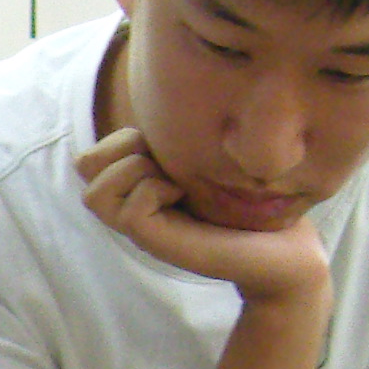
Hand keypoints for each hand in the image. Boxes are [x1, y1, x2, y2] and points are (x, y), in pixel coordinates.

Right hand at [77, 127, 331, 306]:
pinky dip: (155, 192)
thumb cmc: (252, 201)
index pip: (90, 157)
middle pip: (84, 167)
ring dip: (134, 173)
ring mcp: (141, 230)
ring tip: (174, 181)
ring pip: (94, 194)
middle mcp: (131, 210)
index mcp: (137, 189)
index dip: (121, 140)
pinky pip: (131, 209)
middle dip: (123, 150)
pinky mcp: (156, 243)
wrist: (284, 248)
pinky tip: (184, 195)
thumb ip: (173, 145)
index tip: (168, 148)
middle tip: (168, 163)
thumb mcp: (204, 160)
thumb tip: (153, 121)